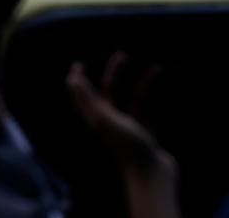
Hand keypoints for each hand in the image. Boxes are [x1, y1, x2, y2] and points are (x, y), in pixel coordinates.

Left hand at [68, 54, 174, 188]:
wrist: (152, 173)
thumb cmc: (129, 148)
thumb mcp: (105, 121)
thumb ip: (88, 100)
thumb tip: (72, 80)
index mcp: (96, 120)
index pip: (82, 98)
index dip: (77, 82)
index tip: (78, 65)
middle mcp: (108, 122)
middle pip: (104, 93)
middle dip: (111, 74)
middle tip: (121, 55)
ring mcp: (126, 126)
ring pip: (125, 96)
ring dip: (130, 78)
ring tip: (137, 62)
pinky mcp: (143, 129)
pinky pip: (143, 103)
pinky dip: (149, 87)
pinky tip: (157, 73)